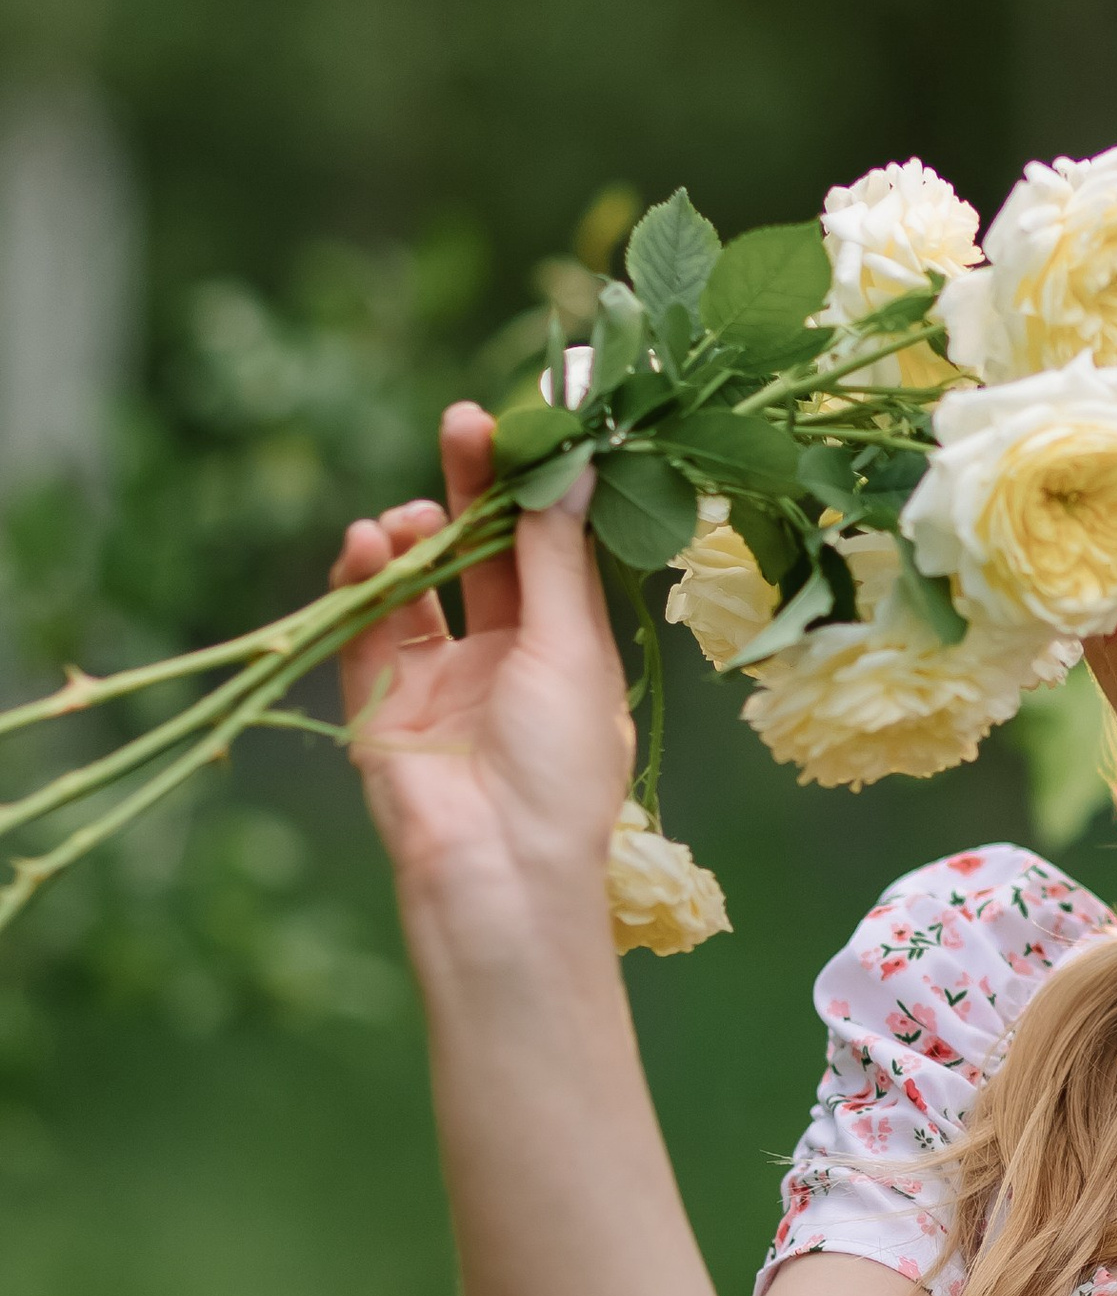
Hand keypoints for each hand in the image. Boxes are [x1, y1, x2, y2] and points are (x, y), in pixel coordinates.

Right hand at [329, 402, 632, 936]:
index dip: (537, 490)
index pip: (551, 550)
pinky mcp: (380, 705)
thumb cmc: (560, 767)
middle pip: (484, 554)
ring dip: (413, 539)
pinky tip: (365, 545)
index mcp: (567, 649)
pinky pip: (367, 630)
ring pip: (419, 585)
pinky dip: (362, 583)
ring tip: (408, 517)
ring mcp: (440, 681)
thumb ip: (555, 557)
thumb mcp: (568, 649)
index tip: (528, 425)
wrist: (496, 871)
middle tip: (462, 424)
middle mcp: (505, 658)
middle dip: (472, 490)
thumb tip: (575, 468)